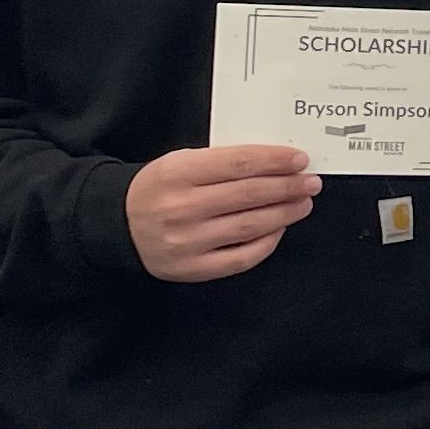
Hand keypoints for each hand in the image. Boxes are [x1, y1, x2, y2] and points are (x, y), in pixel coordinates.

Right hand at [124, 144, 317, 281]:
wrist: (118, 225)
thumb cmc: (159, 188)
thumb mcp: (180, 162)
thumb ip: (221, 161)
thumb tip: (275, 163)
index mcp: (178, 173)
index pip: (239, 163)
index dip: (275, 161)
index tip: (300, 159)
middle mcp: (182, 208)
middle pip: (249, 194)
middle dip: (287, 187)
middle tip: (310, 182)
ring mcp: (188, 242)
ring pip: (250, 226)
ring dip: (284, 213)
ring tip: (302, 203)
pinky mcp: (193, 269)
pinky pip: (242, 257)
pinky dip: (266, 242)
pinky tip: (279, 229)